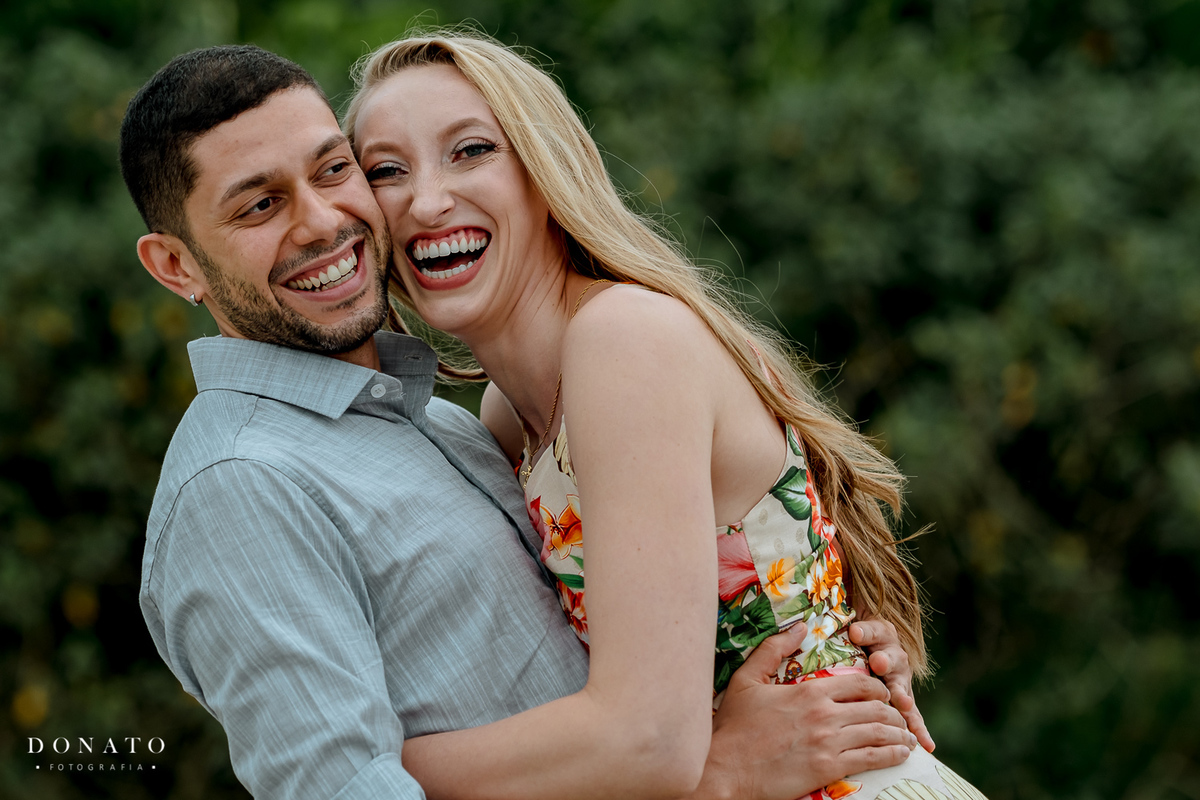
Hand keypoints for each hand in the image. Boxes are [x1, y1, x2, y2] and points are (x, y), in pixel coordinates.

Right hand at [693, 624, 916, 799]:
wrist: (725, 767)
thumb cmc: (734, 725)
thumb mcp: (747, 679)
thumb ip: (773, 649)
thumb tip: (799, 625)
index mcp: (808, 690)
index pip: (858, 683)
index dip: (877, 688)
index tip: (882, 695)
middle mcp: (823, 714)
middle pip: (875, 708)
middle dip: (893, 712)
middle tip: (899, 718)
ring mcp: (828, 742)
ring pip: (879, 733)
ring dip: (899, 734)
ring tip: (906, 738)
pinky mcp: (828, 768)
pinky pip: (872, 758)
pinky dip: (893, 755)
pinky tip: (901, 755)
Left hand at [848, 618, 934, 752]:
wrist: (875, 646)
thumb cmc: (862, 638)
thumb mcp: (859, 629)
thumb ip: (859, 630)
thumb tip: (854, 631)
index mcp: (882, 635)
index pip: (874, 631)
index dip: (865, 632)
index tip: (855, 632)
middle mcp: (896, 658)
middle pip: (892, 659)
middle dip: (885, 662)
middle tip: (879, 663)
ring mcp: (901, 680)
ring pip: (902, 688)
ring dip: (902, 697)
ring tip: (904, 704)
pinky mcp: (904, 702)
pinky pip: (912, 717)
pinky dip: (919, 729)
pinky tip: (926, 744)